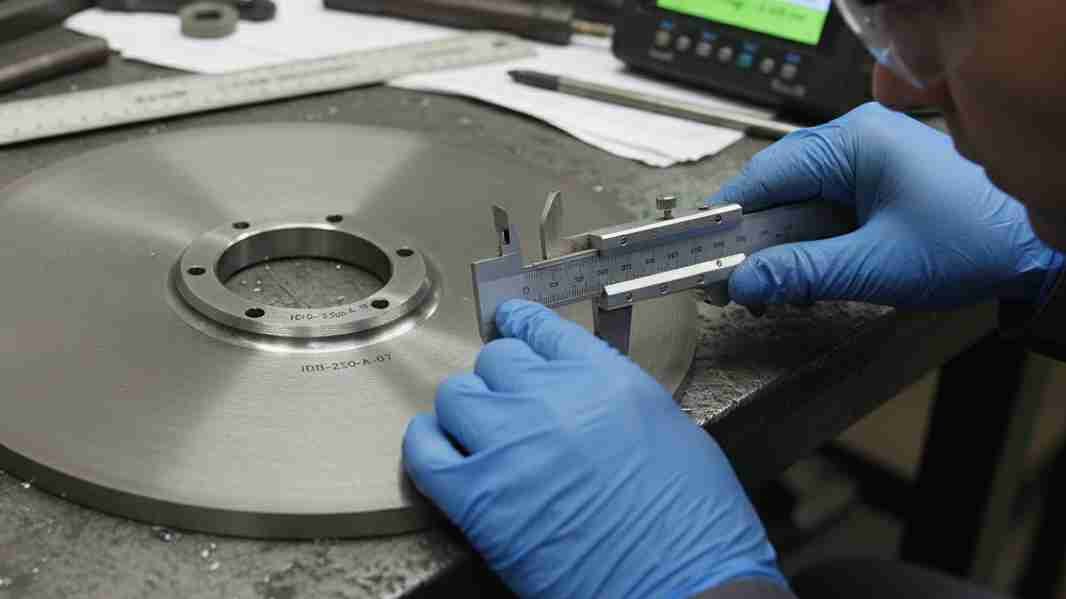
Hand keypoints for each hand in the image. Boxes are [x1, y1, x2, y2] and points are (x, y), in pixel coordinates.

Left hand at [403, 300, 783, 598]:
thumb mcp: (667, 424)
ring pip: (455, 396)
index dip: (521, 328)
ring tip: (480, 432)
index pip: (539, 327)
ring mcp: (507, 445)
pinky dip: (427, 446)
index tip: (512, 329)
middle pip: (494, 360)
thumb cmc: (692, 521)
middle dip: (502, 380)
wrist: (683, 584)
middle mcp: (548, 398)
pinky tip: (441, 451)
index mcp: (601, 377)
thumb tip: (578, 389)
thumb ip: (610, 393)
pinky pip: (424, 452)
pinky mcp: (476, 499)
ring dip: (466, 410)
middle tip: (512, 404)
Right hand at [709, 103, 1062, 309]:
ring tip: (767, 288)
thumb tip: (743, 282)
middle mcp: (856, 140)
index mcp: (855, 141)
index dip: (728, 217)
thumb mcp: (875, 265)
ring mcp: (866, 161)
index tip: (699, 251)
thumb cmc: (973, 241)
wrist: (1033, 250)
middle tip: (729, 280)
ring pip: (796, 202)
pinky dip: (805, 245)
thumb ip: (801, 273)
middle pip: (776, 188)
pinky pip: (821, 210)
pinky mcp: (874, 184)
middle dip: (752, 239)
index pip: (766, 174)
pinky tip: (801, 277)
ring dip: (778, 247)